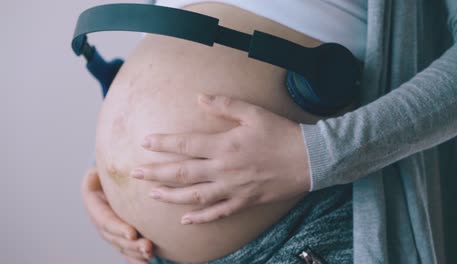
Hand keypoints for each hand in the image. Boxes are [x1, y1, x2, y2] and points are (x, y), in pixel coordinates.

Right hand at [81, 167, 154, 262]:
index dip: (118, 227)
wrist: (112, 170)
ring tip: (150, 255)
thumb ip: (108, 165)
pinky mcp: (118, 232)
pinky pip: (125, 248)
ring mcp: (108, 227)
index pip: (105, 218)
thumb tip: (106, 166)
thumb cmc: (112, 162)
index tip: (133, 234)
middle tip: (148, 247)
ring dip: (134, 252)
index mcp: (93, 200)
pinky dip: (134, 258)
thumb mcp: (107, 160)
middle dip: (130, 244)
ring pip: (120, 244)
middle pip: (113, 236)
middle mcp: (99, 216)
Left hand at [131, 94, 310, 223]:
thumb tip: (199, 98)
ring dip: (171, 196)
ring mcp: (233, 188)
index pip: (185, 144)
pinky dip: (200, 218)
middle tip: (135, 173)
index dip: (163, 143)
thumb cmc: (282, 133)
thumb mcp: (254, 112)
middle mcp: (224, 169)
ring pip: (195, 196)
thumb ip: (224, 105)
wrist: (310, 160)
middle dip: (156, 172)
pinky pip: (218, 213)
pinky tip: (185, 219)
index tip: (144, 142)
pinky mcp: (244, 201)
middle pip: (182, 172)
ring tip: (152, 194)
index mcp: (224, 145)